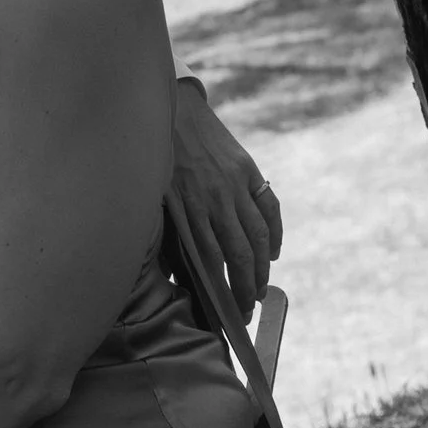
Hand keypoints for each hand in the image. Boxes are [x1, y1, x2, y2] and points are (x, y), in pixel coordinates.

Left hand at [171, 77, 281, 311]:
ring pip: (258, 235)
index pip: (211, 263)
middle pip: (239, 254)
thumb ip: (166, 234)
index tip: (226, 317)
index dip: (222, 293)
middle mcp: (215, 199)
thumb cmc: (153, 160)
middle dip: (246, 289)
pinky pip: (269, 206)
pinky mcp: (247, 169)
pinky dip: (275, 232)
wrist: (169, 109)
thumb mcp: (152, 199)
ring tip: (261, 290)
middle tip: (247, 313)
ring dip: (263, 267)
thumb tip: (177, 276)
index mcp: (187, 209)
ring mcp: (235, 184)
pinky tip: (274, 252)